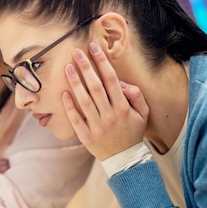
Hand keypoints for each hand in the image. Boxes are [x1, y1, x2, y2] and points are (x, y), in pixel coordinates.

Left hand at [62, 42, 148, 160]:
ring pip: (84, 100)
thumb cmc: (133, 132)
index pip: (111, 79)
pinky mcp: (86, 136)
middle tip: (77, 52)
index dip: (102, 62)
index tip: (94, 48)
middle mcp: (110, 115)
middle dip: (86, 67)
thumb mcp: (143, 113)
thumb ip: (136, 95)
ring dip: (75, 83)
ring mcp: (97, 126)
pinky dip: (69, 106)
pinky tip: (63, 93)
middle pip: (95, 86)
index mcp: (123, 107)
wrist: (125, 159)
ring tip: (68, 68)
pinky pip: (76, 119)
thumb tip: (121, 82)